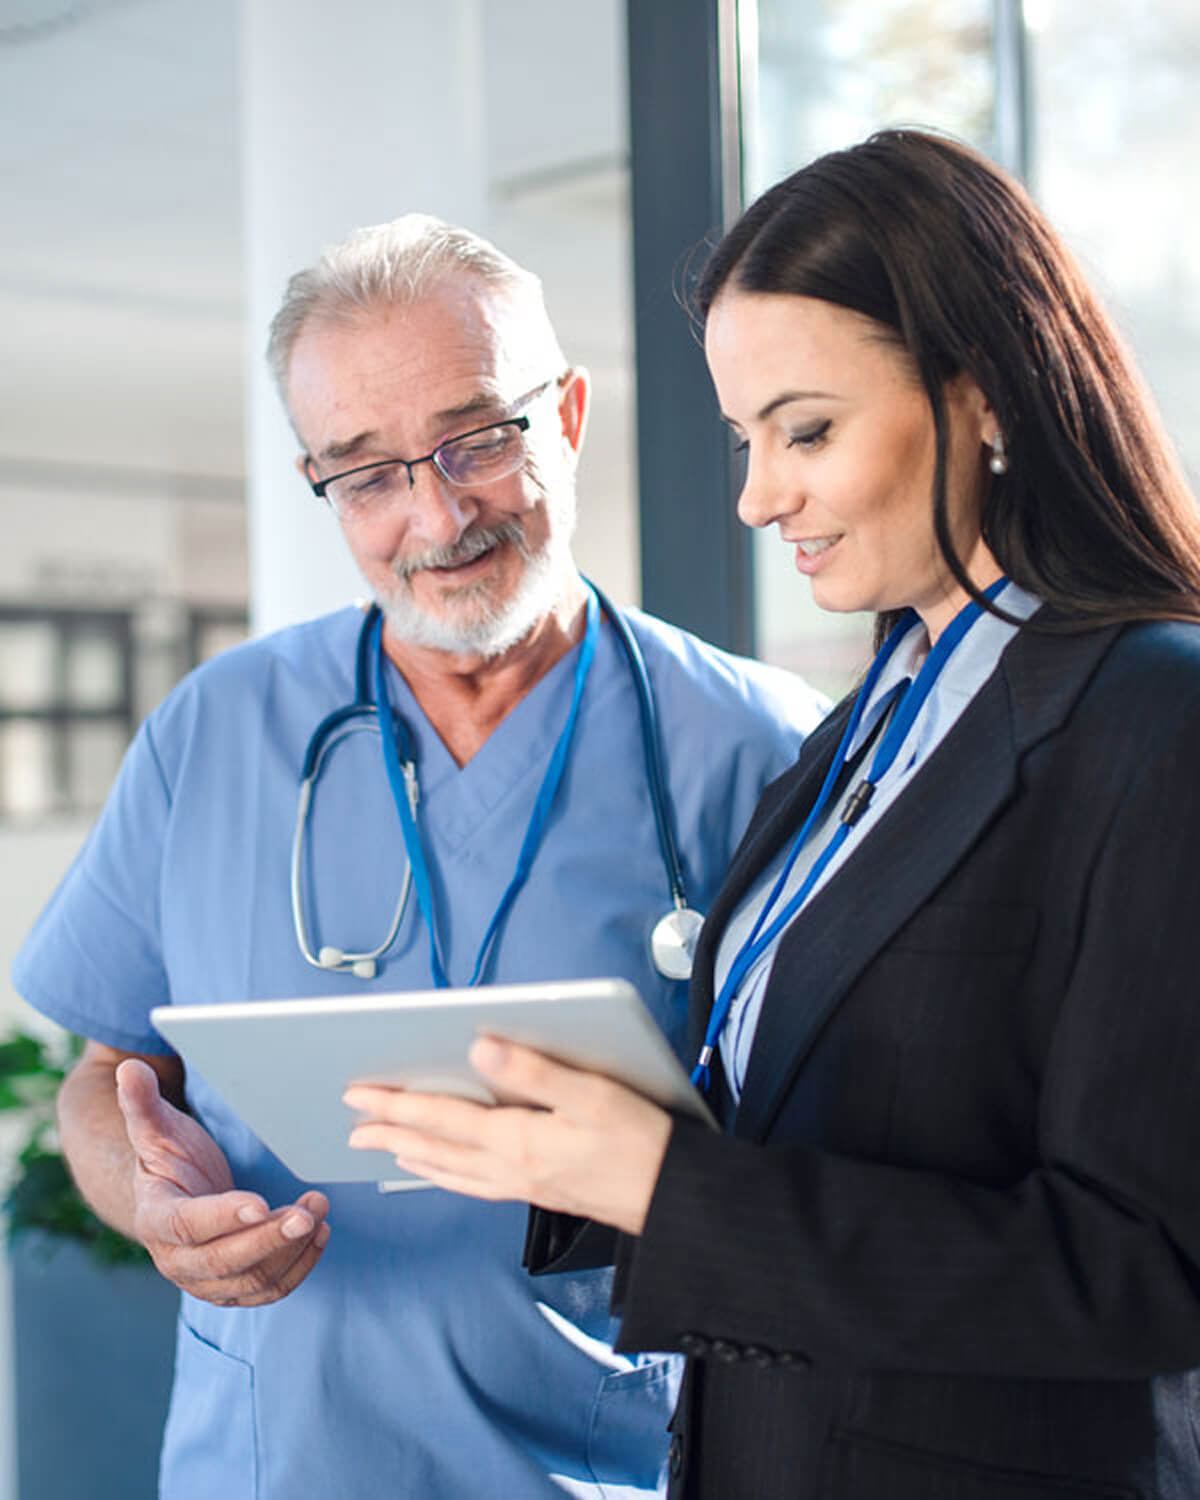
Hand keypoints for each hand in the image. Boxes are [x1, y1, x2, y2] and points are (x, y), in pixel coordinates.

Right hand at [116, 1058, 329, 1305]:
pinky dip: (297, 1267)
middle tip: (307, 1213)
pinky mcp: (233, 1287)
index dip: (222, 1216)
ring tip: (318, 1212)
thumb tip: (129, 1068)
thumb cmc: (168, 1158)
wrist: (173, 1197)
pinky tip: (319, 1234)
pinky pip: (268, 1290)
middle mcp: (176, 1259)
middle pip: (224, 1261)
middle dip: (269, 1239)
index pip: (188, 1225)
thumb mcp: (155, 1128)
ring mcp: (206, 1280)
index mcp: (155, 1218)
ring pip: (252, 1279)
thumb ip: (141, 1102)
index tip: (260, 1202)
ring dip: (290, 1250)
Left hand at [344, 1038, 671, 1235]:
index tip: (359, 1093)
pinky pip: (474, 1184)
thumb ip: (532, 1070)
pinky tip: (444, 1170)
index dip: (396, 1103)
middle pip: (435, 1147)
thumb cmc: (639, 1142)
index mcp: (517, 1140)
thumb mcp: (591, 1093)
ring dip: (413, 1155)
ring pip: (450, 1170)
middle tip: (352, 1124)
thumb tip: (479, 1046)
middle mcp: (510, 1168)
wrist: (673, 1199)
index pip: (441, 1117)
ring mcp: (522, 1185)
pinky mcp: (537, 1192)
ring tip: (384, 1147)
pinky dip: (446, 1174)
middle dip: (391, 1132)